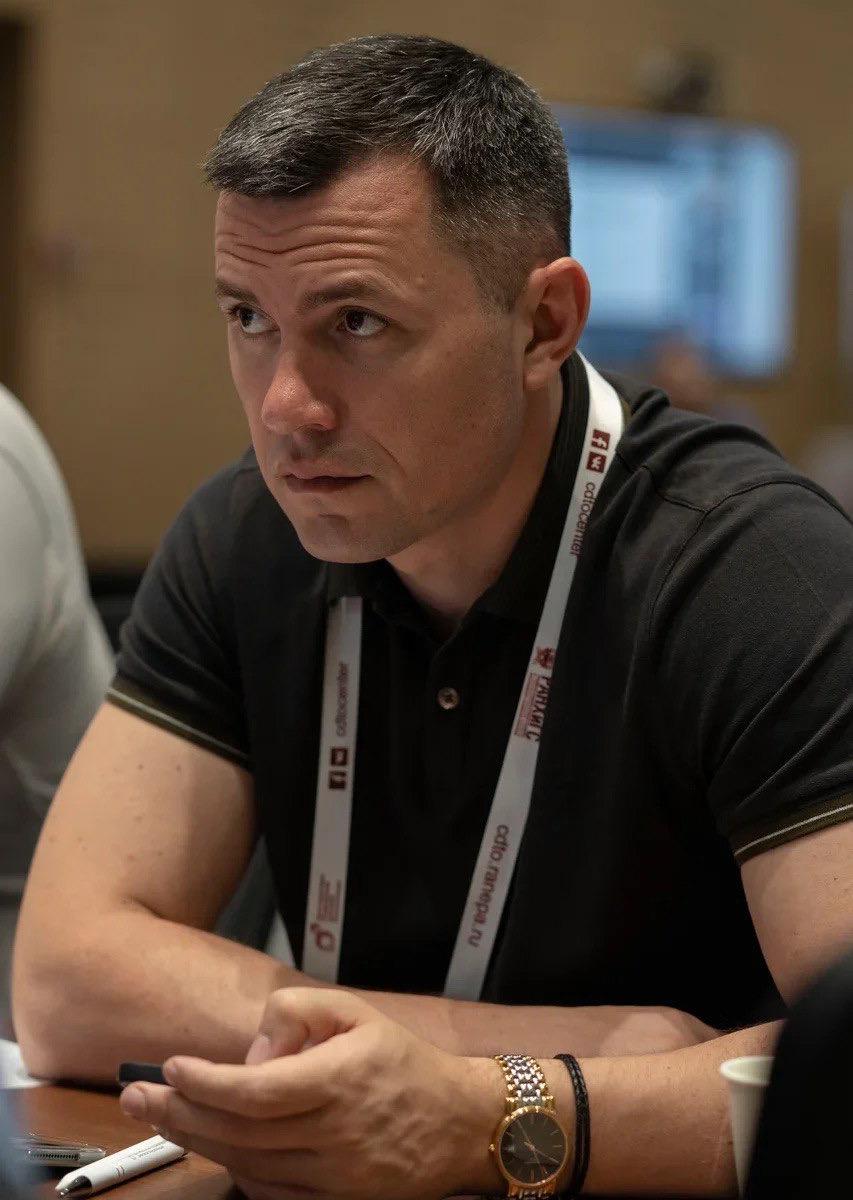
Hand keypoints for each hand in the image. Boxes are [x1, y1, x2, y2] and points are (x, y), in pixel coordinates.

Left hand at [118, 987, 503, 1199]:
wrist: (459, 1124)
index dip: (204, 1083)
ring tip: (162, 1117)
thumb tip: (252, 1050)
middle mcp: (331, 1133)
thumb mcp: (356, 1011)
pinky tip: (215, 1147)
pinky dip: (235, 1171)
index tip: (171, 1067)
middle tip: (135, 1098)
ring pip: (246, 1165)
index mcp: (337, 1080)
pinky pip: (269, 1193)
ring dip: (197, 1142)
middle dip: (177, 1114)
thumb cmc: (403, 1062)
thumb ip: (297, 1011)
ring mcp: (331, 1176)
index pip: (253, 1090)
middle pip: (237, 1132)